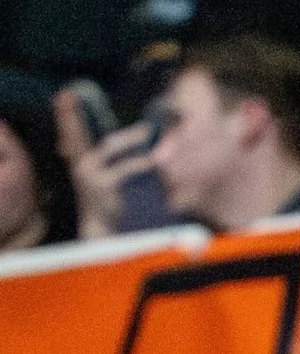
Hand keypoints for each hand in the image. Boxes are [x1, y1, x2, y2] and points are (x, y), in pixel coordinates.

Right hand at [55, 89, 167, 238]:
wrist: (100, 226)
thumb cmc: (100, 197)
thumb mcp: (92, 173)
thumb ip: (90, 155)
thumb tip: (91, 139)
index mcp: (77, 159)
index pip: (70, 132)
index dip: (66, 115)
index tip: (64, 95)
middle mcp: (80, 164)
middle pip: (77, 134)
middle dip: (73, 115)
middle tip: (72, 95)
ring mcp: (91, 175)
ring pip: (109, 147)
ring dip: (130, 137)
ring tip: (147, 130)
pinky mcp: (106, 186)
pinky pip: (124, 169)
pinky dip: (138, 163)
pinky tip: (150, 160)